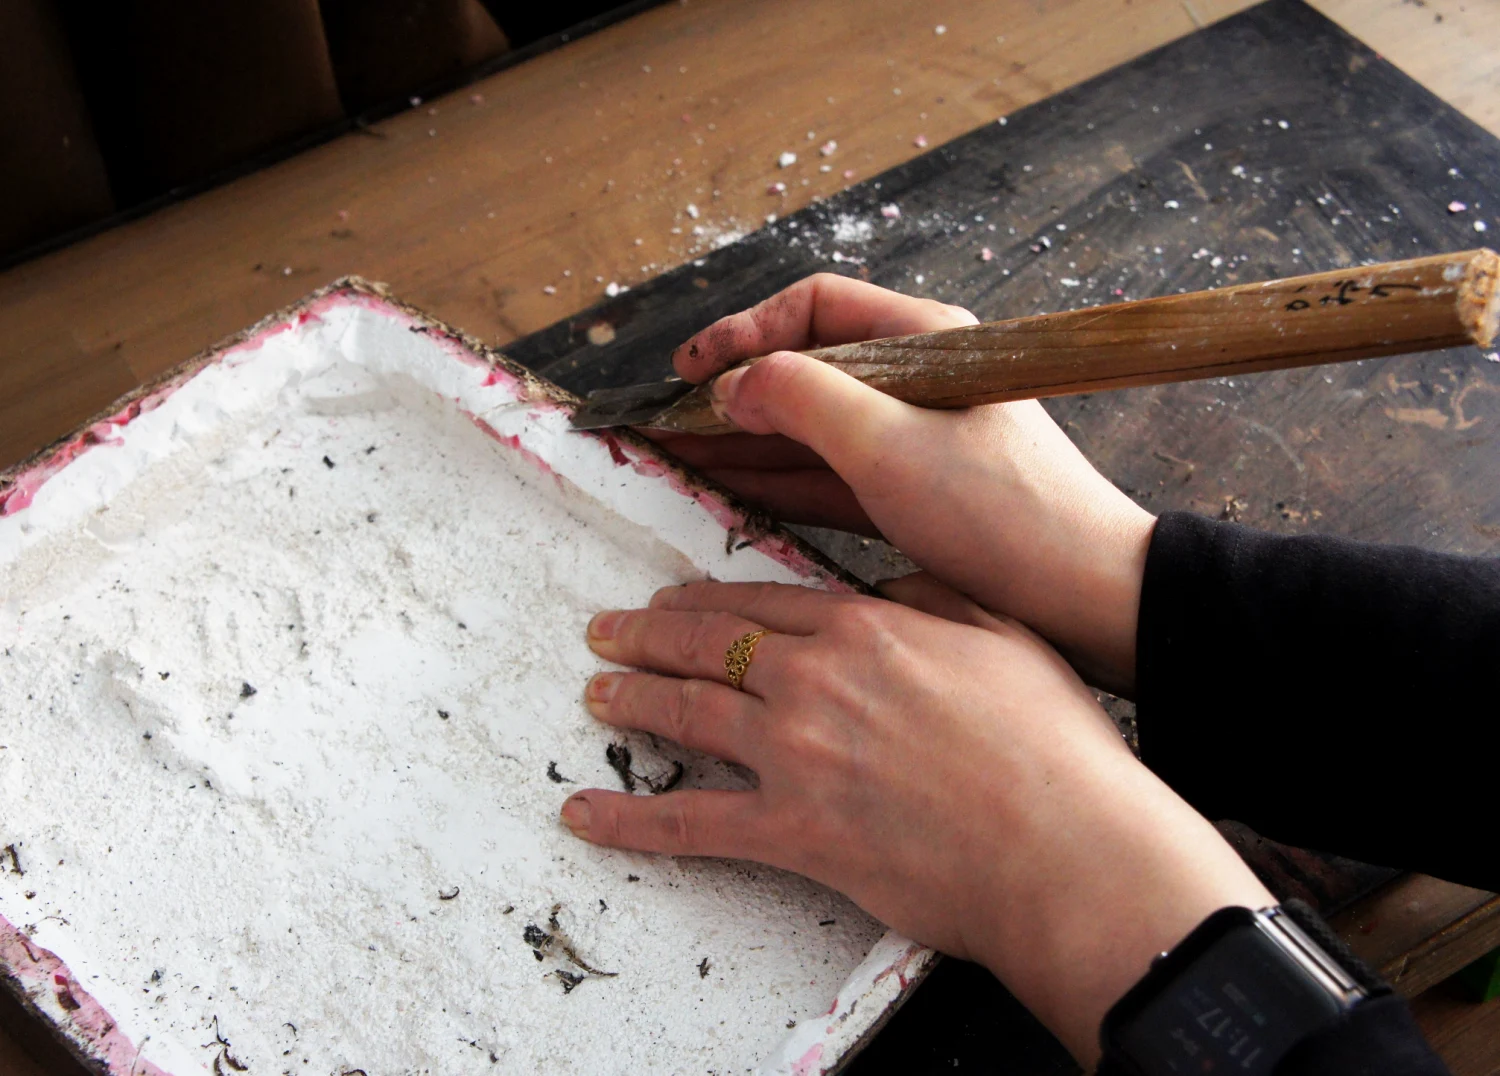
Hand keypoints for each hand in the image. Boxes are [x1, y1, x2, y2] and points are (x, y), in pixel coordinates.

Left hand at [561, 578, 1270, 1064]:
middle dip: (648, 634)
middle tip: (608, 631)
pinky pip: (689, 823)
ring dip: (632, 700)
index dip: (706, 600)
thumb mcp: (1004, 634)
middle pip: (707, 644)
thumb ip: (935, 597)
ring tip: (598, 694)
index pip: (761, 601)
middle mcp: (816, 679)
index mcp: (867, 627)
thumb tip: (889, 586)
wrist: (1070, 847)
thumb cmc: (1055, 746)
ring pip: (688, 713)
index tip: (674, 600)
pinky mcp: (791, 832)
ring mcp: (795, 755)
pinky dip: (629, 821)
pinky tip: (586, 815)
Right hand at [651, 274, 1153, 693]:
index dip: (745, 330)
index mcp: (924, 341)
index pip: (815, 307)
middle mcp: (916, 382)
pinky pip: (828, 476)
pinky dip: (777, 481)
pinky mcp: (913, 494)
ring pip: (810, 429)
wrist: (1085, 593)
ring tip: (674, 457)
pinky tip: (728, 489)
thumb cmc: (1001, 510)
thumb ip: (801, 399)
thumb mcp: (888, 445)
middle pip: (804, 370)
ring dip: (744, 442)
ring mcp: (914, 440)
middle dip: (730, 394)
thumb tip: (734, 384)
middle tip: (663, 421)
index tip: (690, 369)